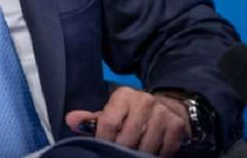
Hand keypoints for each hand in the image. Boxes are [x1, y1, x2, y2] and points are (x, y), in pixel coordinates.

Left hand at [65, 86, 189, 157]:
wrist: (167, 106)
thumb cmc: (132, 113)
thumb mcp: (111, 111)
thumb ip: (90, 119)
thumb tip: (70, 120)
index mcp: (124, 95)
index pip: (109, 122)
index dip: (103, 139)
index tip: (102, 146)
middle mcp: (145, 101)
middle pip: (127, 138)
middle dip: (121, 150)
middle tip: (119, 152)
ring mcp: (163, 113)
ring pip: (146, 147)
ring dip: (138, 154)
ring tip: (133, 151)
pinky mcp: (176, 126)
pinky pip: (164, 151)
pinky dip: (156, 155)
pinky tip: (150, 151)